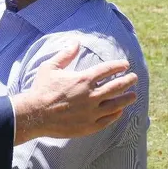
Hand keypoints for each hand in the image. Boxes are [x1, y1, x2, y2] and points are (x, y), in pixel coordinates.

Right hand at [12, 43, 137, 142]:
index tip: (125, 65)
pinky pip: (108, 120)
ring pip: (116, 105)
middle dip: (128, 81)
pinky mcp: (89, 126)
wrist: (34, 115)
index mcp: (83, 79)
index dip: (118, 66)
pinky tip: (119, 111)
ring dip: (126, 99)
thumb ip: (65, 55)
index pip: (107, 70)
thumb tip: (75, 42)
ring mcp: (91, 112)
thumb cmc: (41, 90)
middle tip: (134, 78)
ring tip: (133, 96)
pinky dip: (116, 115)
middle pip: (116, 87)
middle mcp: (91, 96)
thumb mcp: (50, 67)